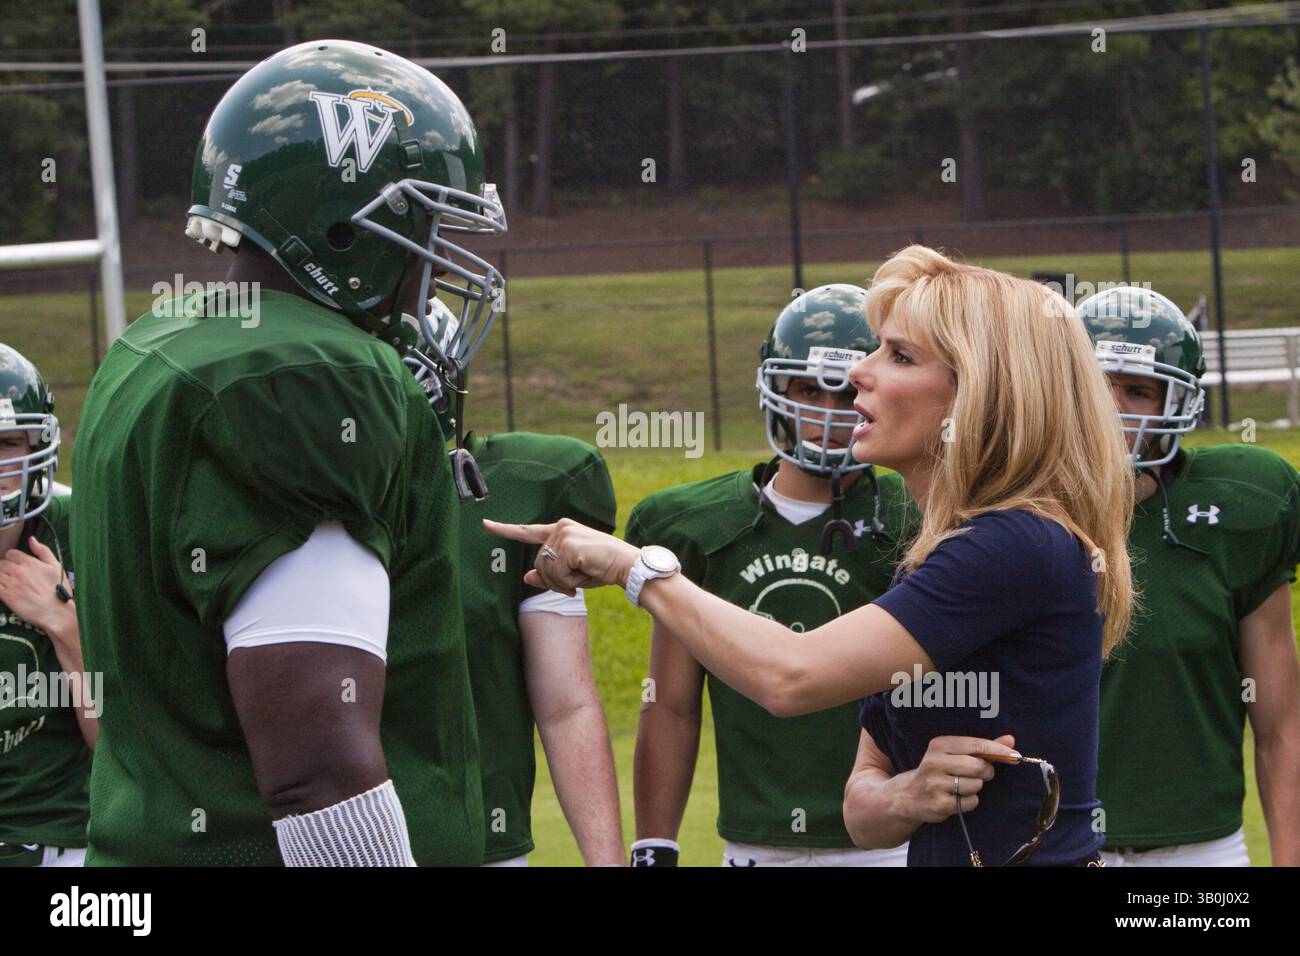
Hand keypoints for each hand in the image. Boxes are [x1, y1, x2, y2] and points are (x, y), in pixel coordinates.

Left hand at [0, 537, 73, 637]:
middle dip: (5, 568)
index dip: (12, 558)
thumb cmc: (59, 590)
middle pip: (1, 563)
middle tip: (12, 576)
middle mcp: (18, 571)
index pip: (11, 553)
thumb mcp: (56, 566)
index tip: (16, 565)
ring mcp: (11, 583)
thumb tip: (31, 539)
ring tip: (8, 583)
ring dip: (1, 577)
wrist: (56, 611)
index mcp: (30, 562)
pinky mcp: (6, 596)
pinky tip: (4, 589)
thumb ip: (43, 550)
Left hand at [483, 518, 640, 596]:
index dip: (504, 529)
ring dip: (562, 582)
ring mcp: (563, 534)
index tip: (485, 525)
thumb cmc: (603, 568)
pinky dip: (570, 581)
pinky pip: (556, 574)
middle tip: (575, 583)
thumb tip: (527, 577)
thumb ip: (549, 574)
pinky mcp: (568, 545)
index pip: (527, 531)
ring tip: (583, 576)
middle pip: (538, 564)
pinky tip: (585, 573)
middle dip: (554, 581)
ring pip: (545, 571)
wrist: (628, 565)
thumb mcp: (573, 573)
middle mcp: (560, 527)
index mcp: (561, 530)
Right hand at [903, 734, 1017, 823]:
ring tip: (961, 786)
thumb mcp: (955, 754)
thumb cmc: (939, 771)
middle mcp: (934, 762)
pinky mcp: (939, 804)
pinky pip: (970, 802)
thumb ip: (982, 748)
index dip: (999, 750)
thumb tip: (1011, 740)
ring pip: (976, 785)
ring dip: (975, 787)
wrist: (910, 795)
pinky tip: (957, 798)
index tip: (1016, 755)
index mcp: (939, 745)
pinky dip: (970, 801)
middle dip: (985, 772)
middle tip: (979, 774)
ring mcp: (935, 784)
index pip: (976, 745)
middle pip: (979, 766)